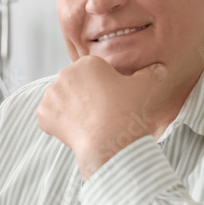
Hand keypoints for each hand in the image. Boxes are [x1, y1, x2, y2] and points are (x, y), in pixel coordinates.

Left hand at [37, 56, 167, 178]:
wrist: (109, 141)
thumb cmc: (127, 112)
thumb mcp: (144, 87)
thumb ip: (151, 73)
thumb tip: (160, 68)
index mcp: (87, 63)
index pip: (91, 74)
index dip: (101, 88)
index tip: (109, 101)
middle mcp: (65, 74)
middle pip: (73, 86)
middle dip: (83, 98)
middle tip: (98, 114)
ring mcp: (51, 94)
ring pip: (60, 101)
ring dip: (69, 110)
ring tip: (88, 123)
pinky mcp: (43, 114)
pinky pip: (49, 118)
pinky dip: (58, 124)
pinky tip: (75, 131)